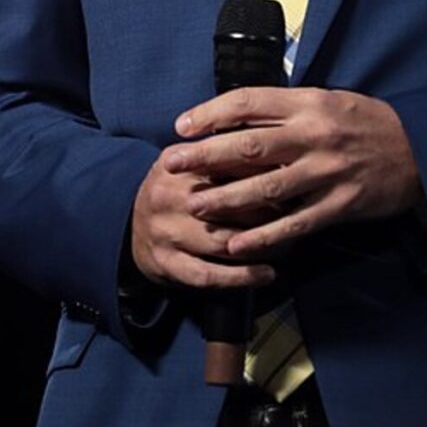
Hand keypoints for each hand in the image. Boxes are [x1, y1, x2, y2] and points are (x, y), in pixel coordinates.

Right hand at [129, 151, 278, 289]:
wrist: (128, 225)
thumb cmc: (175, 190)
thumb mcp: (189, 162)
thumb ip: (224, 153)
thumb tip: (277, 149)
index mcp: (177, 164)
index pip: (228, 165)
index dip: (265, 173)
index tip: (293, 178)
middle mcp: (168, 197)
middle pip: (229, 205)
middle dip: (269, 213)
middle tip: (298, 216)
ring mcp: (166, 232)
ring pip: (224, 242)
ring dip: (261, 247)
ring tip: (288, 246)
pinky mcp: (166, 264)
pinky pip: (209, 274)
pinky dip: (241, 277)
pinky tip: (266, 274)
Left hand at [163, 87, 423, 257]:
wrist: (421, 150)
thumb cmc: (366, 123)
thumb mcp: (328, 100)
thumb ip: (287, 108)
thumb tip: (236, 115)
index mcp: (309, 102)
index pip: (249, 102)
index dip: (211, 113)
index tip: (182, 125)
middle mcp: (315, 134)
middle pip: (250, 143)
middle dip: (206, 154)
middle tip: (171, 163)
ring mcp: (327, 172)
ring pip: (268, 187)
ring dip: (227, 198)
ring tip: (195, 206)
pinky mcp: (340, 205)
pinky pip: (295, 224)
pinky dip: (264, 236)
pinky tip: (237, 245)